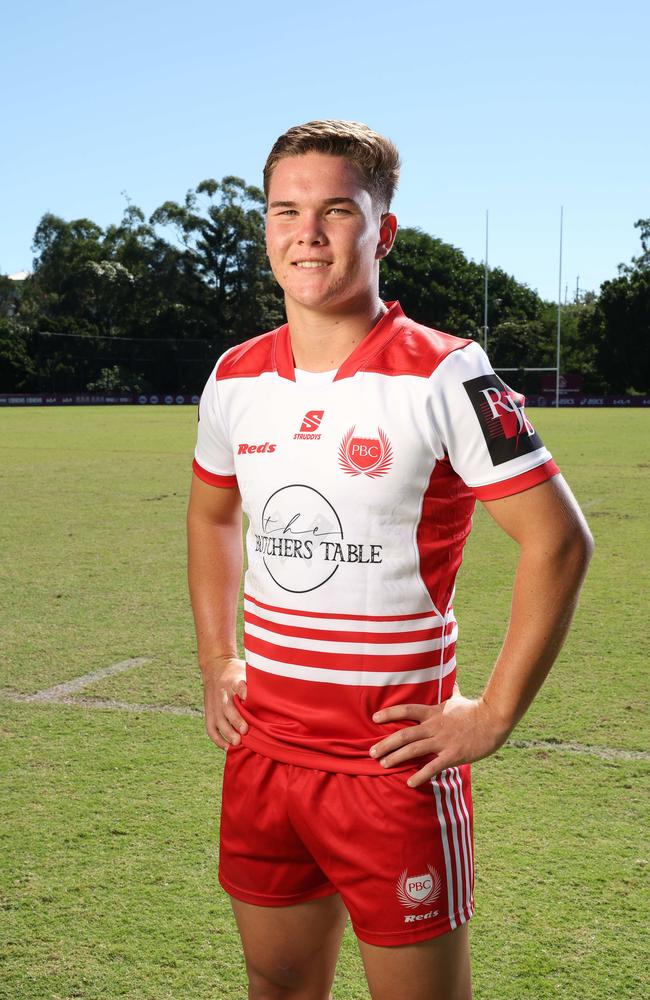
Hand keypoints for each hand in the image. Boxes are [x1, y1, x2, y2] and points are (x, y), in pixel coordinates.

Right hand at [201, 656, 247, 750]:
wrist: (215, 667)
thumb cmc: (237, 672)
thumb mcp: (246, 669)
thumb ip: (256, 681)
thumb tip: (276, 692)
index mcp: (233, 681)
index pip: (237, 685)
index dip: (243, 691)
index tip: (248, 697)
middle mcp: (222, 693)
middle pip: (227, 707)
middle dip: (235, 719)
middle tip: (245, 731)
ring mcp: (214, 704)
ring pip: (218, 720)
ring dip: (227, 732)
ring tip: (237, 742)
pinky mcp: (209, 713)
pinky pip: (211, 728)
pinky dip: (217, 739)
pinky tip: (227, 747)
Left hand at [369, 686, 511, 787]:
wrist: (494, 720)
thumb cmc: (476, 710)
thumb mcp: (459, 699)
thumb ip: (452, 691)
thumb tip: (453, 680)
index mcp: (433, 712)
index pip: (407, 710)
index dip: (389, 713)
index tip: (374, 718)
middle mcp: (434, 726)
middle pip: (404, 734)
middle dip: (386, 743)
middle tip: (371, 751)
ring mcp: (443, 741)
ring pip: (414, 750)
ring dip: (396, 757)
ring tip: (383, 764)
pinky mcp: (453, 754)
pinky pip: (433, 766)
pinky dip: (420, 775)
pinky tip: (409, 782)